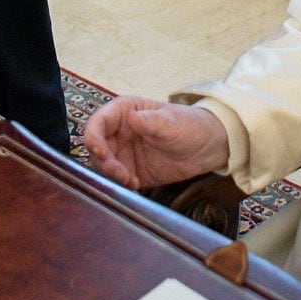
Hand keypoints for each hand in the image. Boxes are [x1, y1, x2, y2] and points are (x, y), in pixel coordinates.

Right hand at [84, 97, 230, 188]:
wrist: (207, 147)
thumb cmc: (189, 125)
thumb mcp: (171, 122)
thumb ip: (151, 121)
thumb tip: (132, 118)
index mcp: (123, 112)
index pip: (98, 123)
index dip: (93, 137)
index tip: (101, 152)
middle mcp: (118, 133)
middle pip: (96, 148)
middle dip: (103, 162)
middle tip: (120, 174)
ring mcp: (123, 154)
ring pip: (102, 166)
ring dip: (110, 176)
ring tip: (130, 181)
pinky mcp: (130, 173)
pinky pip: (116, 181)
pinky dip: (120, 186)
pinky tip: (135, 187)